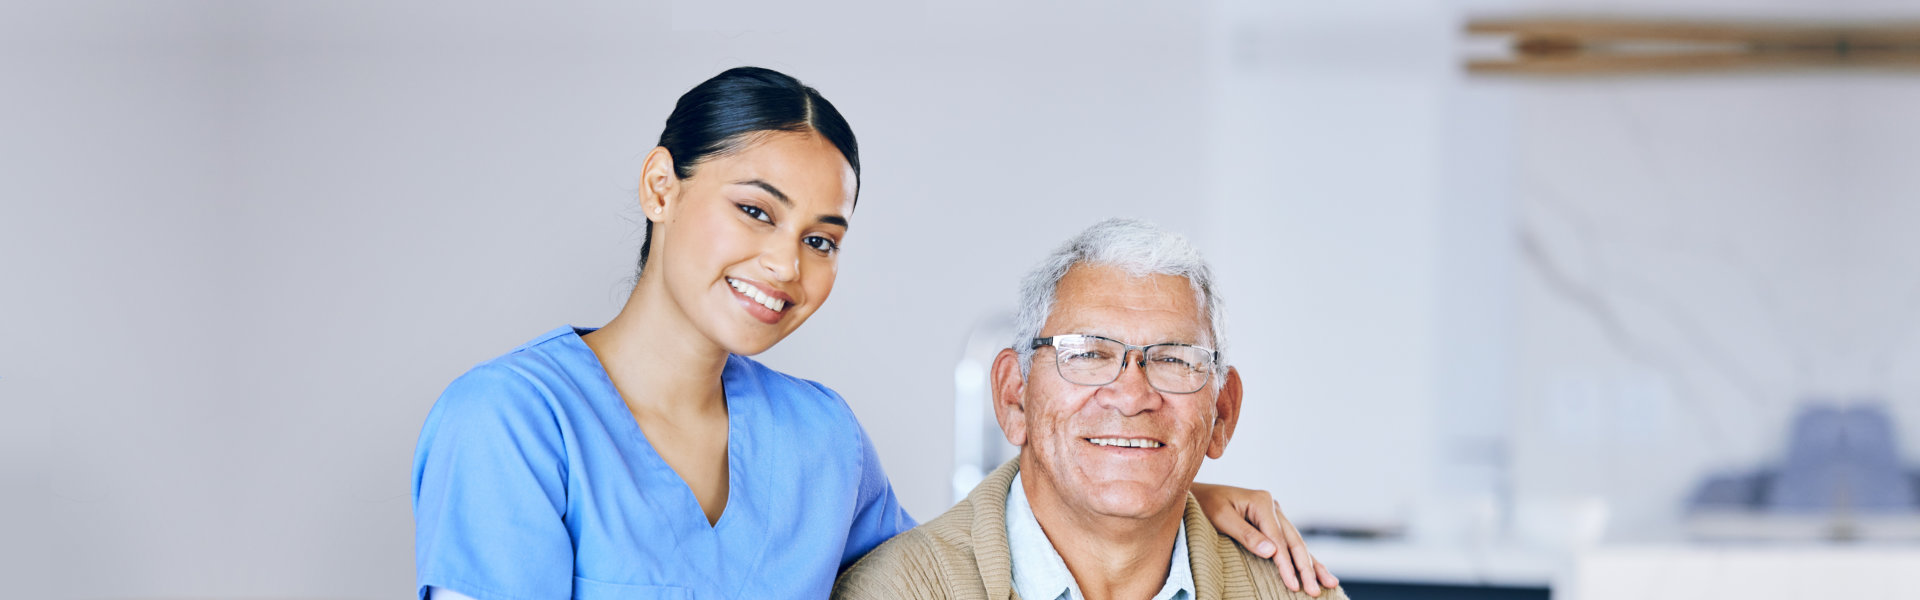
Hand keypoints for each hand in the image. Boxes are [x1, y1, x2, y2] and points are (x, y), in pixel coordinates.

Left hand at [1191, 483, 1338, 596]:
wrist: (1197, 495)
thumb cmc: (1205, 506)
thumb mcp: (1221, 518)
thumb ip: (1246, 535)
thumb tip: (1272, 552)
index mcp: (1262, 502)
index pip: (1279, 539)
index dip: (1286, 564)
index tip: (1293, 584)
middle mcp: (1272, 506)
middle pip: (1293, 542)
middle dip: (1305, 569)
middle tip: (1314, 591)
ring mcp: (1274, 514)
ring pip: (1298, 543)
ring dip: (1313, 565)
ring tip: (1330, 583)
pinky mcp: (1272, 523)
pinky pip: (1290, 543)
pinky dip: (1304, 558)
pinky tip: (1317, 570)